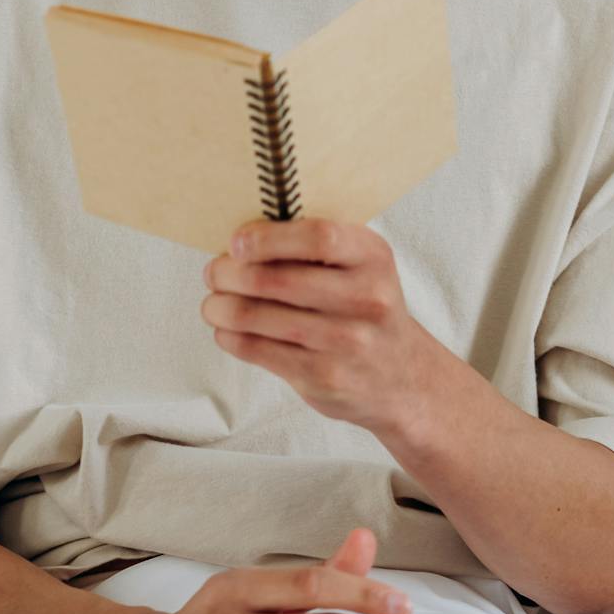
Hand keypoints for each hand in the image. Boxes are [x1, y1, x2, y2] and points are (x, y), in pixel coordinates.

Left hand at [202, 218, 446, 432]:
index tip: (236, 242)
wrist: (401, 375)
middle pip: (278, 280)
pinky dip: (231, 337)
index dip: (269, 238)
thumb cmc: (366, 308)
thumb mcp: (361, 266)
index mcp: (374, 258)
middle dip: (230, 273)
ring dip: (221, 307)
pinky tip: (227, 330)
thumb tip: (242, 238)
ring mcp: (346, 342)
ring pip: (259, 317)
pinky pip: (258, 350)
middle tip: (213, 272)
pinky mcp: (323, 376)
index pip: (319, 238)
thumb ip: (315, 247)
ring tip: (213, 303)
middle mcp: (367, 299)